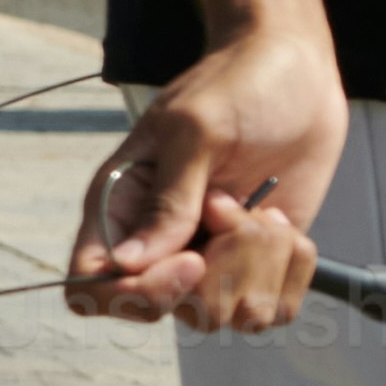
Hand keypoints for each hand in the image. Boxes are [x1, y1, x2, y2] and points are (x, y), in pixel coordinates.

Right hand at [66, 23, 346, 327]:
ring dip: (259, 262)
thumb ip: (169, 199)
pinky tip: (285, 222)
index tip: (193, 260)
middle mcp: (160, 244)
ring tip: (263, 209)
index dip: (138, 296)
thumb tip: (128, 264)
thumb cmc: (236, 84)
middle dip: (217, 275)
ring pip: (226, 316)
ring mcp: (213, 258)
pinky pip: (274, 309)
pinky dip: (291, 270)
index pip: (90, 289)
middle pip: (165, 313)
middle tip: (235, 212)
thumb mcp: (196, 129)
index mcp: (120, 208)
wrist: (295, 69)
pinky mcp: (261, 265)